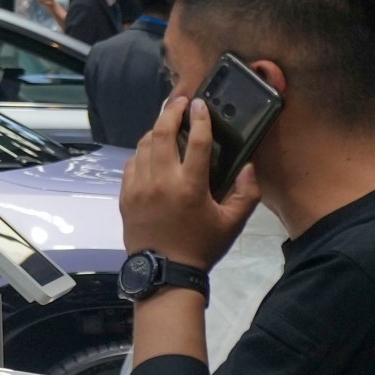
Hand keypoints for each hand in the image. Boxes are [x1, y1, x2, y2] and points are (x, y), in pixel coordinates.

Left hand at [121, 96, 261, 268]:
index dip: (200, 119)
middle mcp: (161, 182)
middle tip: (179, 102)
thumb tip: (249, 167)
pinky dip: (141, 152)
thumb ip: (246, 193)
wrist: (164, 272)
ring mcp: (139, 188)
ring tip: (166, 123)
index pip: (196, 142)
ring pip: (143, 147)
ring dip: (155, 130)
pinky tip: (150, 150)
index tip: (201, 104)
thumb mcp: (232, 223)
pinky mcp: (126, 196)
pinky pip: (131, 164)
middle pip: (162, 135)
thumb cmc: (201, 246)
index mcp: (190, 186)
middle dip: (170, 112)